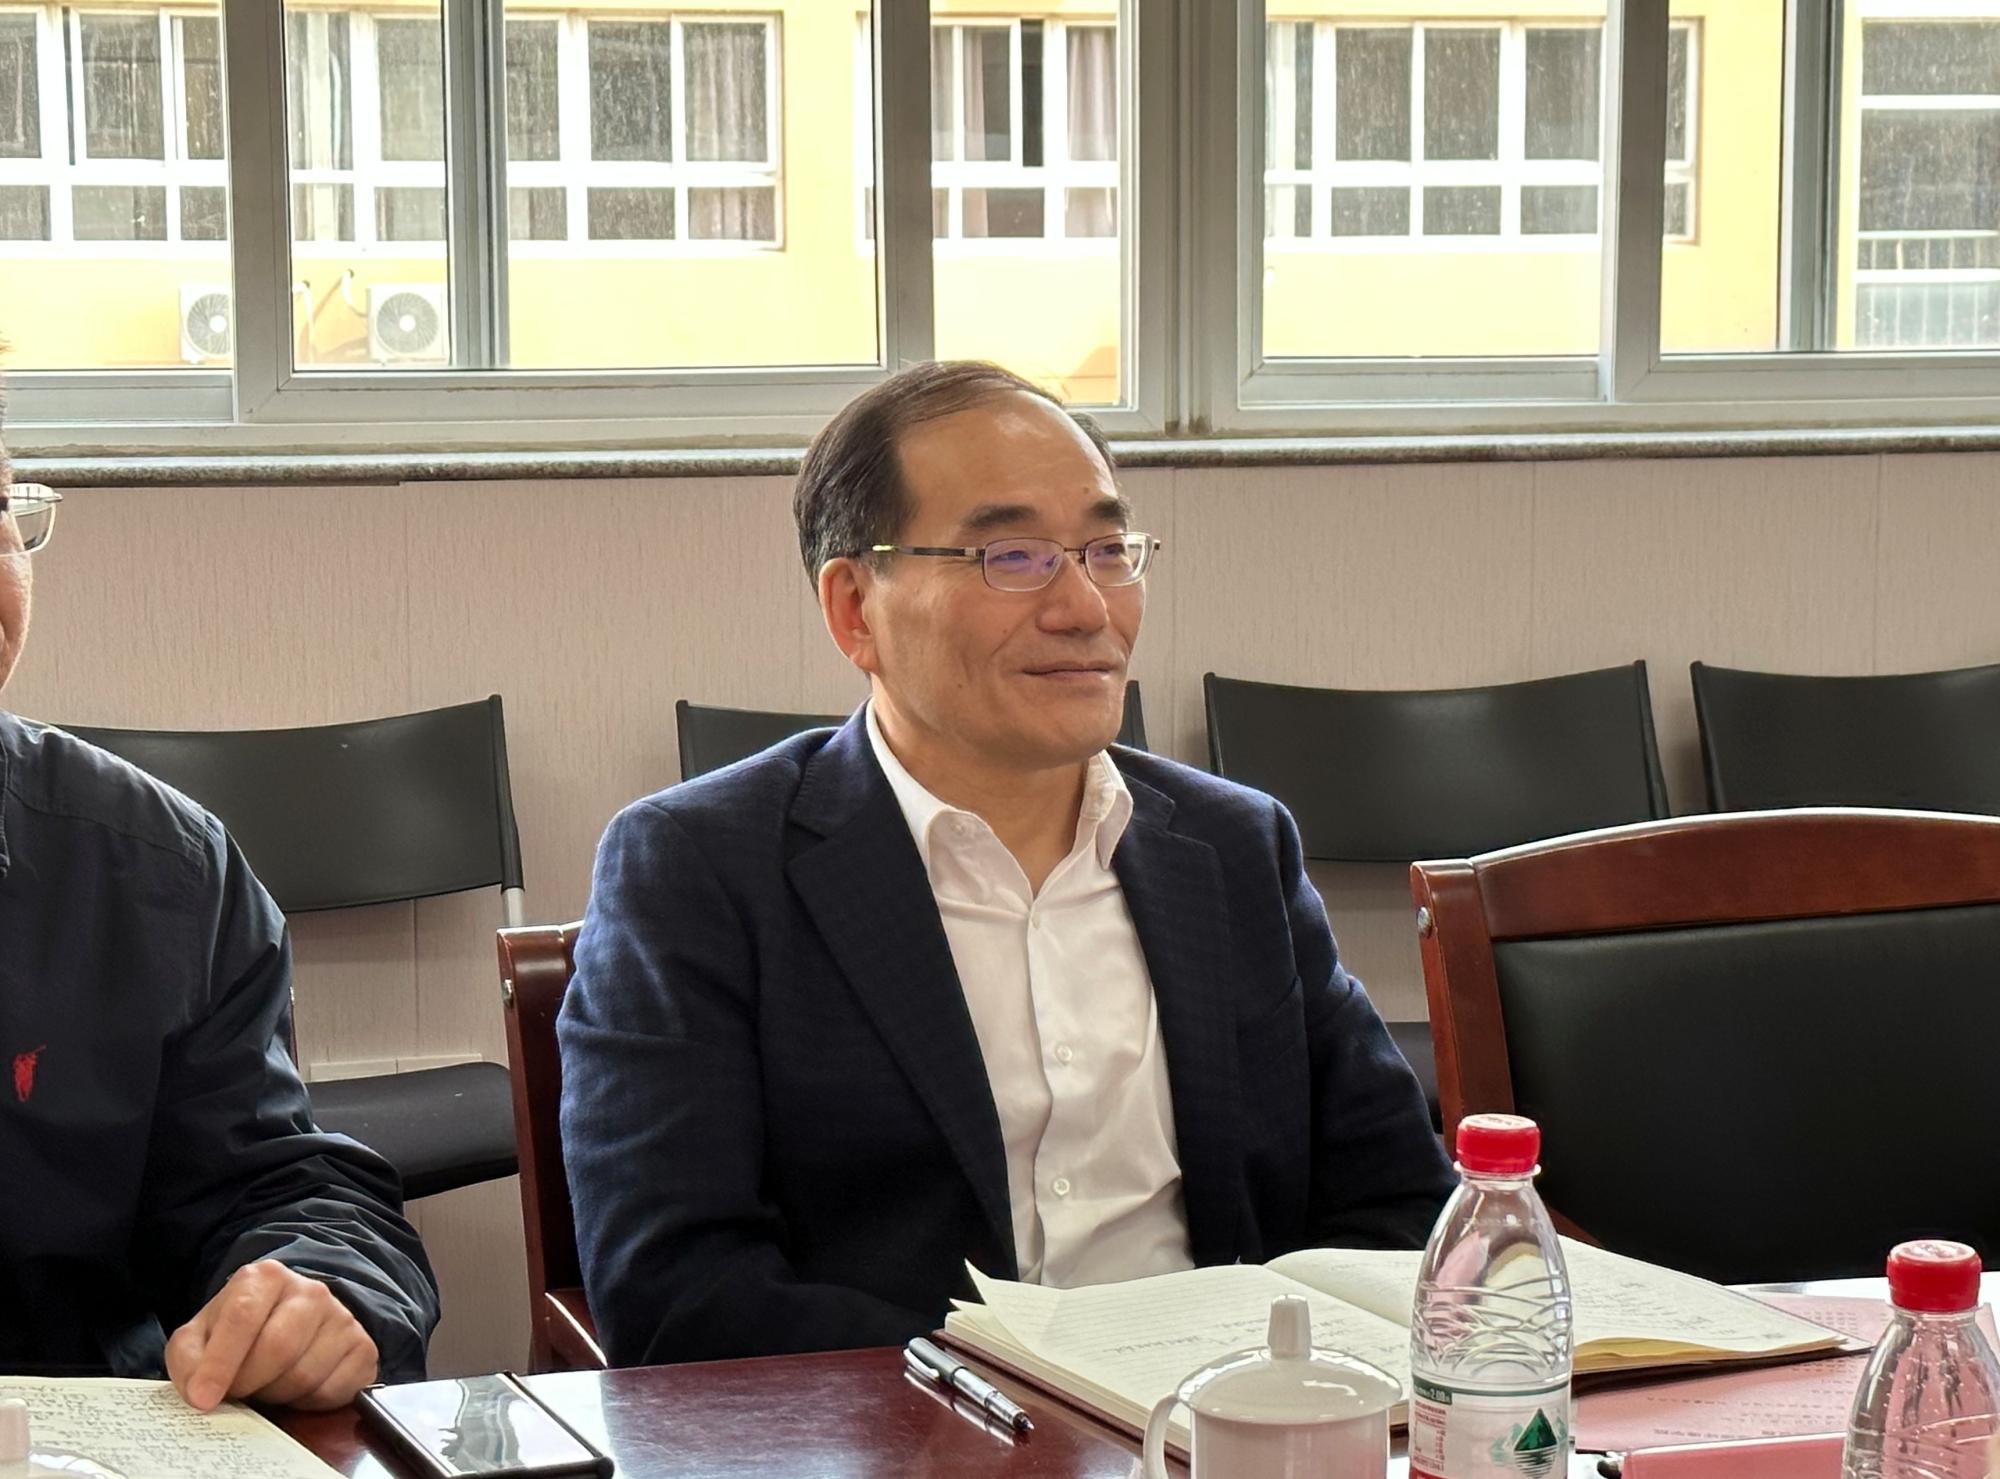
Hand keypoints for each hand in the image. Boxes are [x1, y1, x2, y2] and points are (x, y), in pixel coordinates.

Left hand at [166, 1260, 378, 1411]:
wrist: (290, 1325)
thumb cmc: (240, 1333)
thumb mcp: (200, 1337)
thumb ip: (188, 1358)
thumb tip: (200, 1392)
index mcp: (266, 1278)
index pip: (243, 1317)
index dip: (220, 1363)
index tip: (203, 1399)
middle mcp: (311, 1291)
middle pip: (278, 1348)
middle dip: (250, 1382)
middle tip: (238, 1392)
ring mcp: (343, 1318)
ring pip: (304, 1375)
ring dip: (277, 1395)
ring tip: (268, 1384)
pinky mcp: (363, 1349)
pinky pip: (332, 1391)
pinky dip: (308, 1402)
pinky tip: (297, 1389)